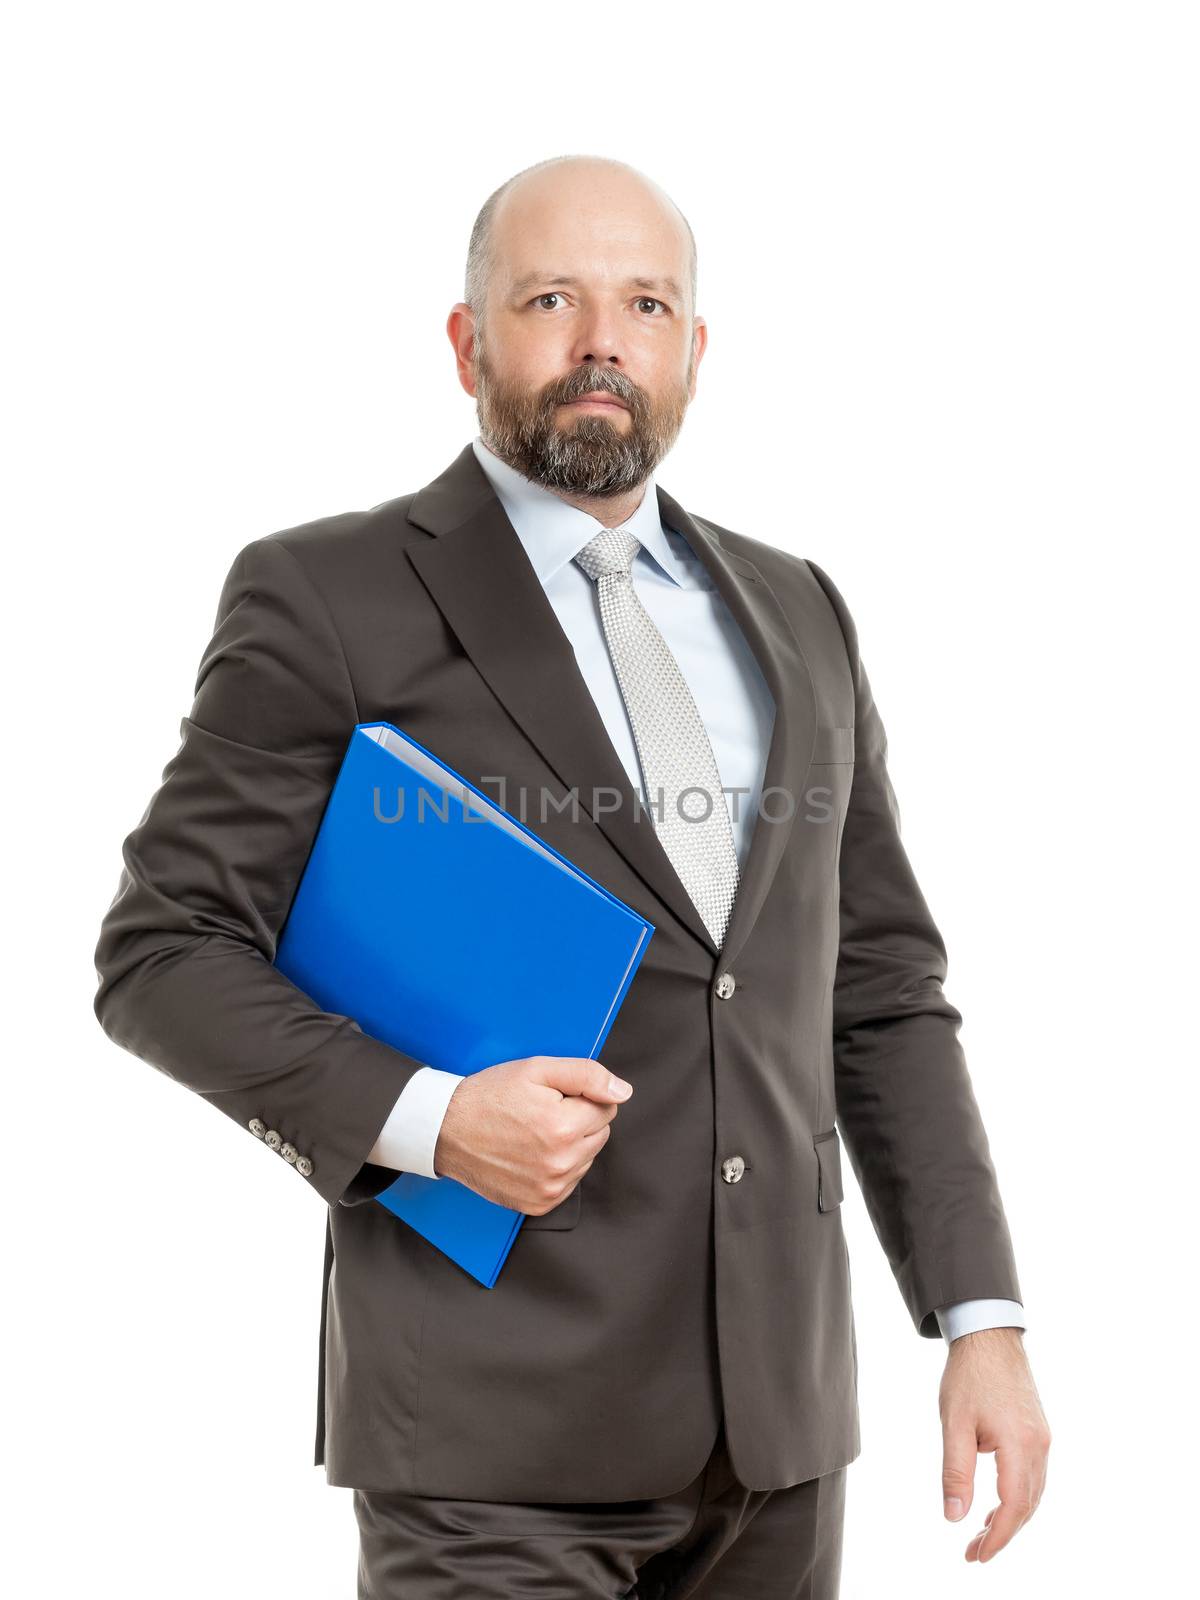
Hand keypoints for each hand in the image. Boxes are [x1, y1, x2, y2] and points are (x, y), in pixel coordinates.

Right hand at [432, 1055, 632, 1212]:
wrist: (446, 1130)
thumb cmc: (489, 1096)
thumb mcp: (536, 1069)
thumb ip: (586, 1075)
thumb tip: (622, 1092)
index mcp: (563, 1127)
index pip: (607, 1108)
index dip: (582, 1097)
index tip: (555, 1096)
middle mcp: (560, 1163)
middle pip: (600, 1134)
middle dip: (579, 1120)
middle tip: (542, 1112)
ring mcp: (549, 1188)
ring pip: (586, 1159)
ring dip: (570, 1145)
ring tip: (533, 1132)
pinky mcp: (538, 1204)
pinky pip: (568, 1182)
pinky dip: (556, 1167)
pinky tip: (531, 1153)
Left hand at [939, 1326, 1049, 1562]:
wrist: (989, 1335)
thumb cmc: (969, 1376)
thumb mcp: (954, 1424)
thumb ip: (956, 1472)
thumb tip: (954, 1517)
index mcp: (1021, 1444)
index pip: (1013, 1506)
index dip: (997, 1537)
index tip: (977, 1556)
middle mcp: (1040, 1445)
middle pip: (1027, 1505)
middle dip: (1002, 1533)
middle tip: (974, 1552)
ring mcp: (1043, 1437)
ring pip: (1033, 1492)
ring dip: (1011, 1517)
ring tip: (982, 1533)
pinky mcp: (1039, 1430)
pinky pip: (1033, 1475)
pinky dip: (1018, 1496)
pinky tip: (996, 1502)